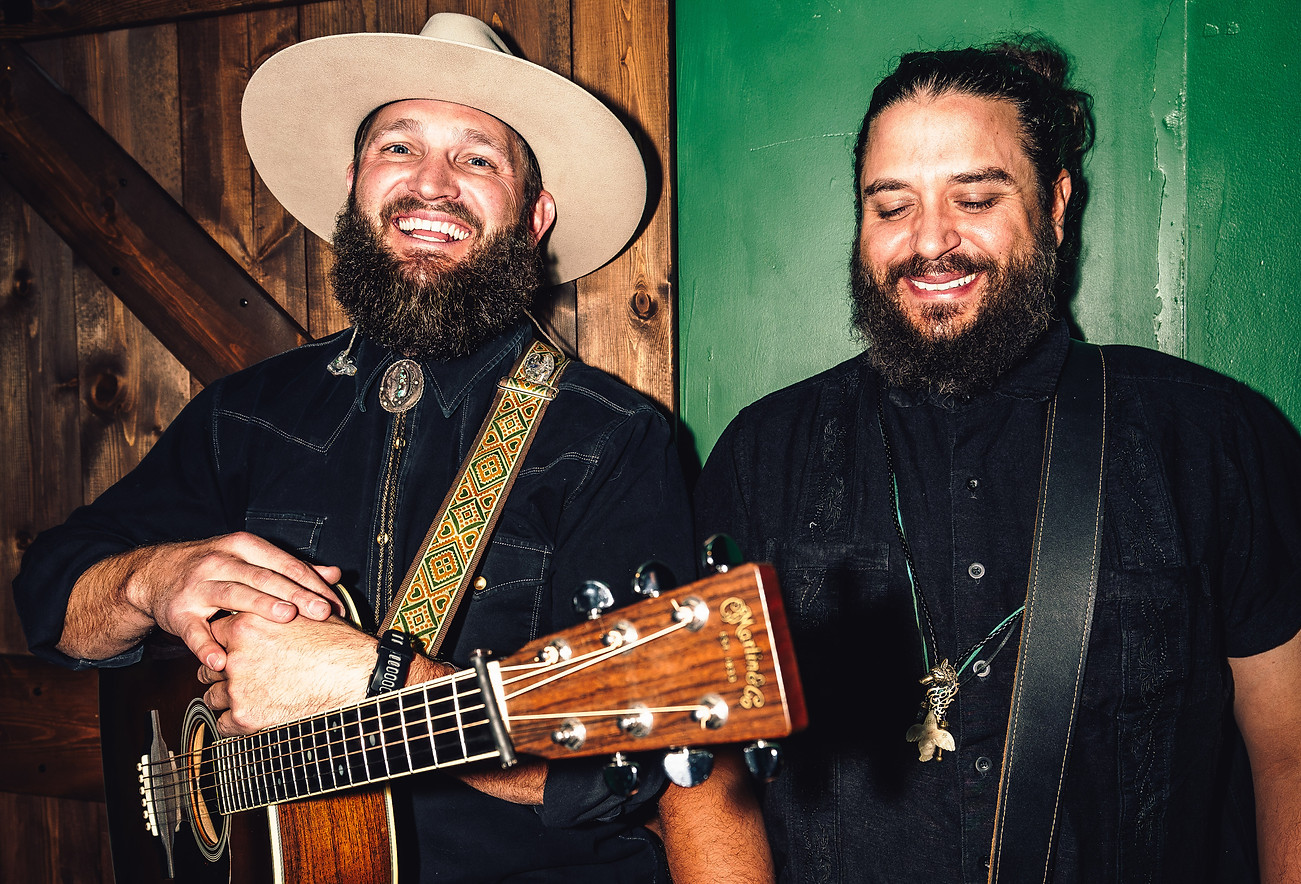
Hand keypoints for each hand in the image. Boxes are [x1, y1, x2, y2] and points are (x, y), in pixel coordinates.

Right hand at [64, 532, 343, 668]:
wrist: (154, 573)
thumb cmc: (214, 568)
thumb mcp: (249, 560)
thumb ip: (291, 569)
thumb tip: (336, 574)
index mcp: (243, 547)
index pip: (283, 564)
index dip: (311, 583)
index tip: (334, 603)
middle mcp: (220, 562)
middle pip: (263, 577)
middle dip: (295, 594)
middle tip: (321, 611)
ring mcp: (197, 587)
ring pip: (232, 595)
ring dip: (260, 606)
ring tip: (285, 618)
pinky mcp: (178, 612)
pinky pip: (193, 631)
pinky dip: (206, 647)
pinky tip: (221, 661)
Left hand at [200, 611, 374, 734]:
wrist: (355, 677)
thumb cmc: (338, 646)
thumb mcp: (306, 616)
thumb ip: (281, 611)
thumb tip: (281, 604)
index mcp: (247, 625)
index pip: (216, 634)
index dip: (227, 644)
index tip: (233, 651)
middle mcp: (236, 655)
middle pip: (209, 666)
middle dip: (222, 672)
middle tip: (240, 675)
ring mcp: (238, 687)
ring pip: (213, 696)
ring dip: (227, 698)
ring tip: (248, 697)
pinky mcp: (245, 715)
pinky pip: (223, 724)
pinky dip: (234, 723)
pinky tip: (252, 715)